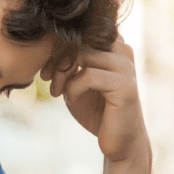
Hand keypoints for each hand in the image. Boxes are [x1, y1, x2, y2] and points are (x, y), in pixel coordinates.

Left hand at [40, 36, 149, 162]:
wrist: (118, 142)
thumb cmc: (96, 111)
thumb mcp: (76, 81)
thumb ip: (68, 61)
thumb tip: (48, 42)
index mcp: (113, 45)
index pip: (80, 30)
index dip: (58, 46)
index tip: (47, 69)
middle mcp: (123, 50)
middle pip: (80, 39)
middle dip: (57, 58)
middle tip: (47, 79)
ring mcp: (126, 67)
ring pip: (83, 54)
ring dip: (62, 73)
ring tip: (57, 91)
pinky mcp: (126, 86)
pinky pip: (88, 76)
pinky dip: (72, 88)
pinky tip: (70, 99)